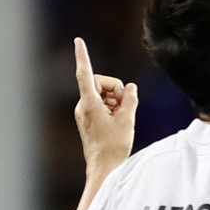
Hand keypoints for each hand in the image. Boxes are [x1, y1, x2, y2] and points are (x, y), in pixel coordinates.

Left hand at [73, 37, 137, 175]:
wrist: (104, 169)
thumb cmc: (113, 147)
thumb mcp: (127, 120)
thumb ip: (130, 100)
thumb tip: (131, 88)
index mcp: (89, 103)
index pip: (86, 74)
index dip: (83, 56)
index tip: (78, 41)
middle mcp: (84, 106)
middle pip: (102, 84)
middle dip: (117, 90)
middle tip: (126, 106)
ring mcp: (85, 113)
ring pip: (104, 95)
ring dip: (117, 102)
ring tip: (123, 119)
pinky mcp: (89, 120)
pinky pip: (103, 105)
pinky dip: (113, 109)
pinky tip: (119, 123)